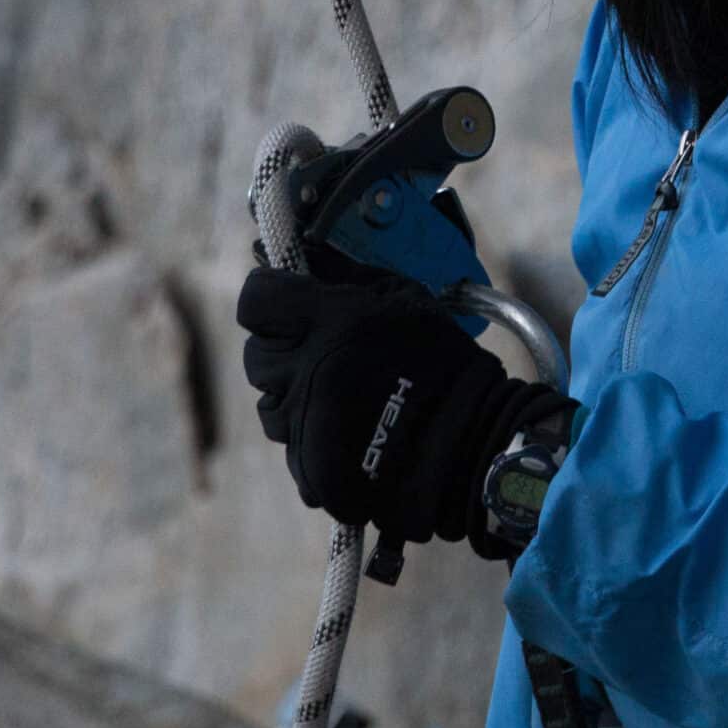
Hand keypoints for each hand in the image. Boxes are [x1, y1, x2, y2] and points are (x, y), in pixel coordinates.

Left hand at [238, 267, 571, 553]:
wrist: (470, 446)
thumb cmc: (443, 362)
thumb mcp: (403, 297)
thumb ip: (346, 273)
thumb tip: (304, 255)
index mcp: (329, 324)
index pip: (257, 300)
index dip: (271, 298)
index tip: (290, 301)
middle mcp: (307, 375)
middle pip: (257, 353)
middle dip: (284, 348)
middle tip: (322, 351)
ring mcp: (304, 428)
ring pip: (270, 403)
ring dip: (295, 395)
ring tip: (341, 397)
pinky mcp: (309, 471)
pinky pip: (292, 445)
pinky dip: (313, 437)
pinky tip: (350, 432)